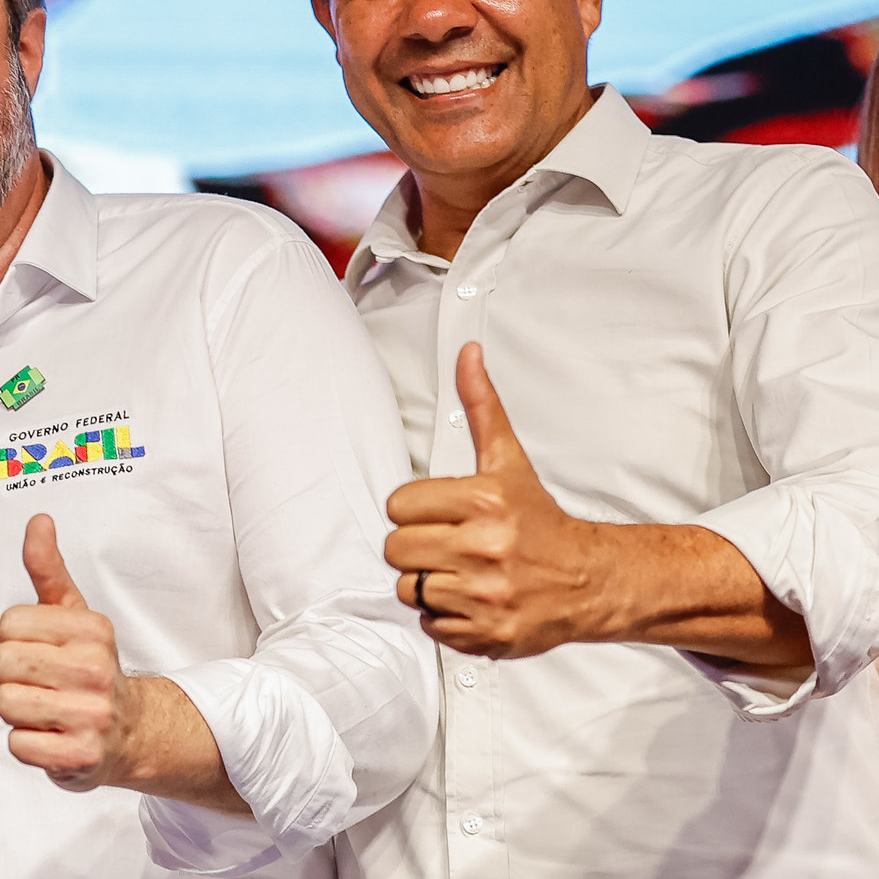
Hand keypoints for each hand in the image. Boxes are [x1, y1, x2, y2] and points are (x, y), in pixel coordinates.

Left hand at [0, 514, 135, 791]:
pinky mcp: (80, 757)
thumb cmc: (91, 669)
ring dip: (19, 711)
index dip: (15, 639)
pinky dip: (28, 744)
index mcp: (92, 630)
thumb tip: (38, 522)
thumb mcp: (74, 614)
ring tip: (47, 708)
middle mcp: (95, 670)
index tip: (41, 650)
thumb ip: (48, 569)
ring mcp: (90, 715)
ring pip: (6, 703)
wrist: (131, 733)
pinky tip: (52, 735)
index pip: (8, 624)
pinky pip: (18, 744)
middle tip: (43, 682)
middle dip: (14, 675)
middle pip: (2, 663)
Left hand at [384, 342, 612, 657]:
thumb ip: (481, 406)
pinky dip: (446, 617)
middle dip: (418, 546)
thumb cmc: (541, 521)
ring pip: (409, 589)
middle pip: (396, 550)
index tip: (442, 513)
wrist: (591, 580)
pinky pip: (431, 625)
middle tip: (450, 544)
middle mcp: (485, 549)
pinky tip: (473, 599)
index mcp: (484, 502)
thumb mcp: (508, 459)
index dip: (414, 511)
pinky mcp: (488, 634)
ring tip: (462, 572)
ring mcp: (487, 595)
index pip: (397, 507)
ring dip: (429, 583)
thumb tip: (468, 354)